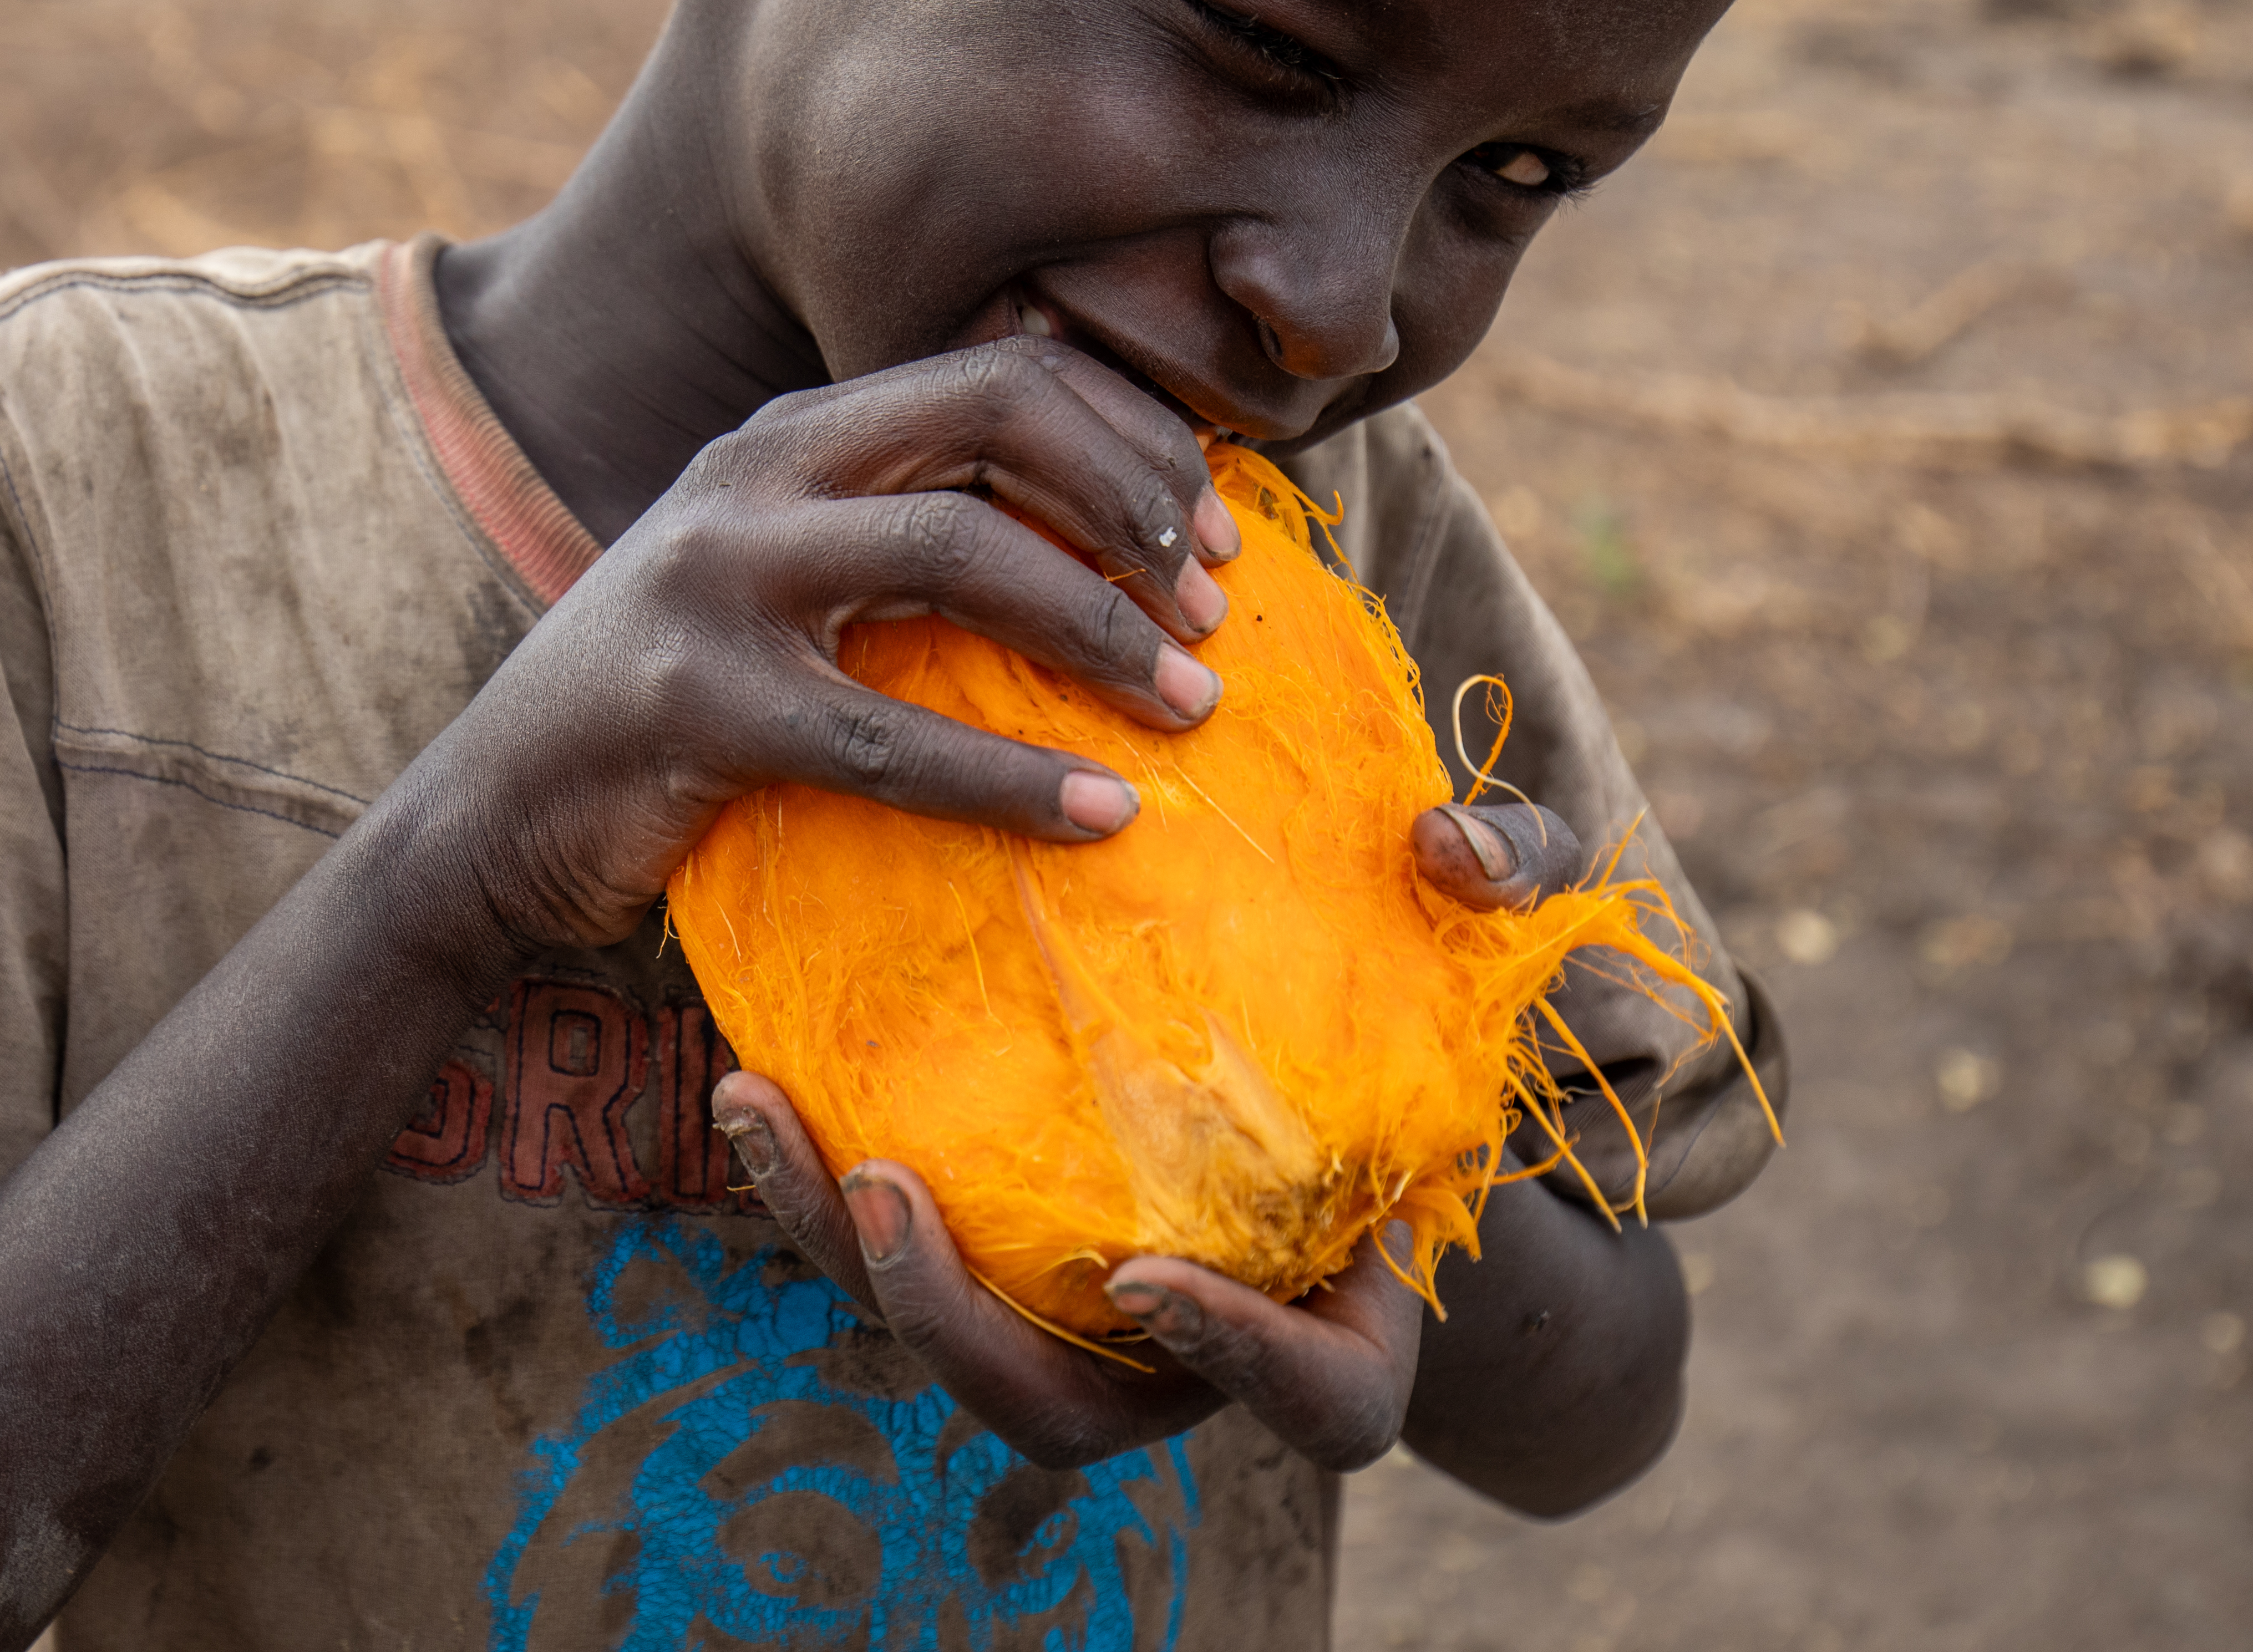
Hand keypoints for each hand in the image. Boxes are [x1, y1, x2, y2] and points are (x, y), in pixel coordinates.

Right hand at [411, 335, 1241, 953]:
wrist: (494, 816)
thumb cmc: (674, 712)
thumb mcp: (782, 584)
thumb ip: (898, 535)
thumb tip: (1113, 541)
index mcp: (792, 435)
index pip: (1005, 370)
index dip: (1135, 439)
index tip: (1216, 538)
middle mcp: (753, 474)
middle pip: (996, 418)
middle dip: (1136, 504)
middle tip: (1214, 611)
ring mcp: (714, 578)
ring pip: (959, 552)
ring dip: (1102, 628)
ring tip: (1191, 708)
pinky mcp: (696, 702)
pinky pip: (892, 736)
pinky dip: (1015, 781)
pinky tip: (1101, 817)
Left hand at [706, 793, 1589, 1473]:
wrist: (1338, 1051)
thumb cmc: (1431, 1002)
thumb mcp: (1485, 936)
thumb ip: (1498, 876)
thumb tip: (1447, 842)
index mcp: (1342, 1326)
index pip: (1318, 1402)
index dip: (1242, 1358)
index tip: (1152, 1272)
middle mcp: (1195, 1350)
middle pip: (1066, 1409)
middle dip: (957, 1324)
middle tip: (880, 1187)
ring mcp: (1081, 1313)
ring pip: (948, 1331)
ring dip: (842, 1245)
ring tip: (760, 1108)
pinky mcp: (998, 1244)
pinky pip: (898, 1244)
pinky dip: (818, 1176)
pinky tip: (754, 1069)